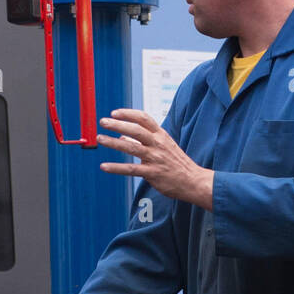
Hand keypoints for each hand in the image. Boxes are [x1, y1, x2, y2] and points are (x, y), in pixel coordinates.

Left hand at [98, 108, 213, 208]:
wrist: (193, 180)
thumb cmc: (176, 163)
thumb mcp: (163, 146)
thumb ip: (143, 140)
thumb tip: (121, 135)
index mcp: (161, 135)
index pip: (144, 118)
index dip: (128, 114)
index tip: (114, 112)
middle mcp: (158, 144)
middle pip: (135, 129)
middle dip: (118, 124)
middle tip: (103, 121)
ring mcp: (155, 158)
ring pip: (131, 147)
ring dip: (113, 142)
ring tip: (100, 138)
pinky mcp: (152, 173)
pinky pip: (131, 169)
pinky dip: (116, 168)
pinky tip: (104, 166)